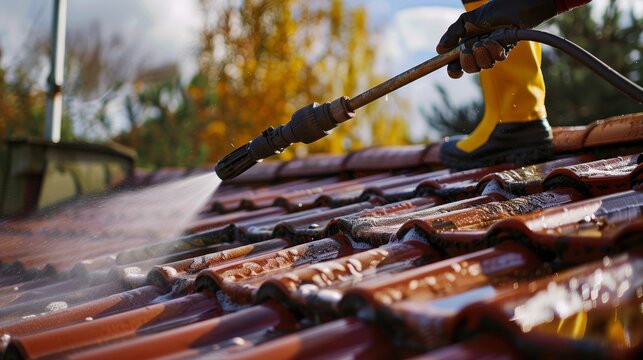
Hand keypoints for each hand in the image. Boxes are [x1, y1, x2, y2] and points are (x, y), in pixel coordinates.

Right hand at [437, 0, 556, 78]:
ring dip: (481, 54)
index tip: (454, 71)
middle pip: (469, 69)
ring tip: (484, 40)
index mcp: (467, 43)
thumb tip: (439, 49)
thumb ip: (453, 33)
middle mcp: (479, 50)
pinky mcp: (505, 51)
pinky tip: (496, 38)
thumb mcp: (468, 20)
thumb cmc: (495, 10)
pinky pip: (497, 59)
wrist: (519, 6)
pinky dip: (494, 49)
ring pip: (483, 66)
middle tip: (466, 51)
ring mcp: (492, 52)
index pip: (457, 62)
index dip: (454, 70)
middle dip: (467, 63)